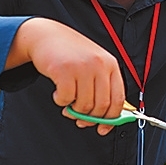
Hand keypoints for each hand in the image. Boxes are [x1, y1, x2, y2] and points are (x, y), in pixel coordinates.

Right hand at [8, 18, 124, 134]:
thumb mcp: (94, 65)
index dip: (111, 118)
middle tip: (79, 118)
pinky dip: (60, 101)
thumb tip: (105, 119)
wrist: (47, 35)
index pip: (118, 99)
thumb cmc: (71, 53)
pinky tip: (58, 92)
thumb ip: (101, 87)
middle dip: (90, 118)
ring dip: (73, 109)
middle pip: (101, 106)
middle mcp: (99, 65)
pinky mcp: (64, 70)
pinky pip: (65, 99)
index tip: (103, 128)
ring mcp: (82, 67)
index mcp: (111, 65)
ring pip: (84, 105)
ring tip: (67, 101)